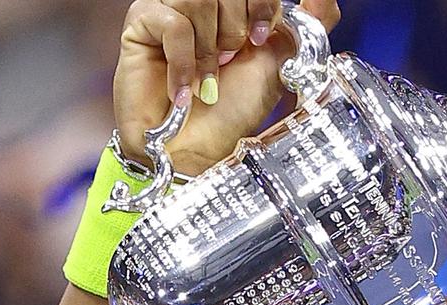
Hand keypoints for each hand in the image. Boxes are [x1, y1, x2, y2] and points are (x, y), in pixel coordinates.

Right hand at [113, 0, 340, 175]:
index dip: (261, 6)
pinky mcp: (142, 23)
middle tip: (228, 63)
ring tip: (206, 75)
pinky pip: (173, 23)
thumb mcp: (279, 66)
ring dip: (209, 48)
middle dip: (235, 31)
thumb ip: (304, 29)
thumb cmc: (230, 112)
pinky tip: (185, 88)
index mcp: (237, 7)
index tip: (261, 40)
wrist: (193, 149)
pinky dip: (184, 61)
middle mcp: (204, 3)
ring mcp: (171, 8)